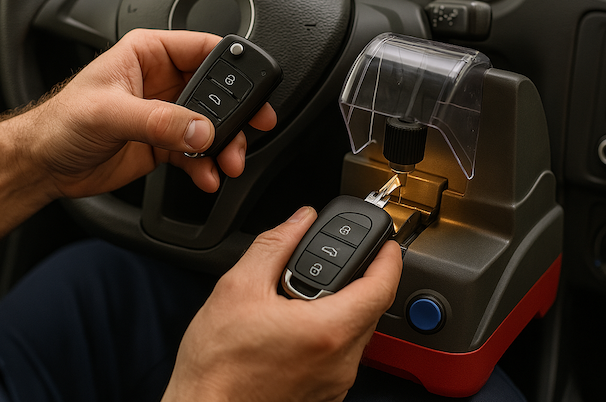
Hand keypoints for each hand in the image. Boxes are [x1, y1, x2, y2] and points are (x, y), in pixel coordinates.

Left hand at [25, 29, 276, 196]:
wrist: (42, 166)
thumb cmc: (59, 123)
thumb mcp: (107, 114)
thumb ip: (157, 121)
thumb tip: (199, 130)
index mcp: (149, 54)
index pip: (204, 48)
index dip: (233, 65)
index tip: (253, 87)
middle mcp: (163, 80)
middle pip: (217, 91)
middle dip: (235, 114)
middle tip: (252, 129)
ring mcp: (166, 114)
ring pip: (212, 125)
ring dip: (225, 145)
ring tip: (227, 162)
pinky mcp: (166, 143)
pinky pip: (198, 153)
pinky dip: (207, 166)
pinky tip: (207, 176)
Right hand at [162, 207, 403, 401]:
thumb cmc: (217, 365)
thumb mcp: (239, 287)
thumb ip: (276, 244)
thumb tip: (299, 221)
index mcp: (328, 330)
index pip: (382, 285)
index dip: (388, 257)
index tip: (385, 241)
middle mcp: (340, 361)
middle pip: (372, 308)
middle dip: (361, 279)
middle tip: (341, 260)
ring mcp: (335, 382)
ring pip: (357, 333)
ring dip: (343, 307)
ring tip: (307, 294)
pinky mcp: (325, 395)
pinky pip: (342, 356)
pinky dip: (331, 334)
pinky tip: (300, 326)